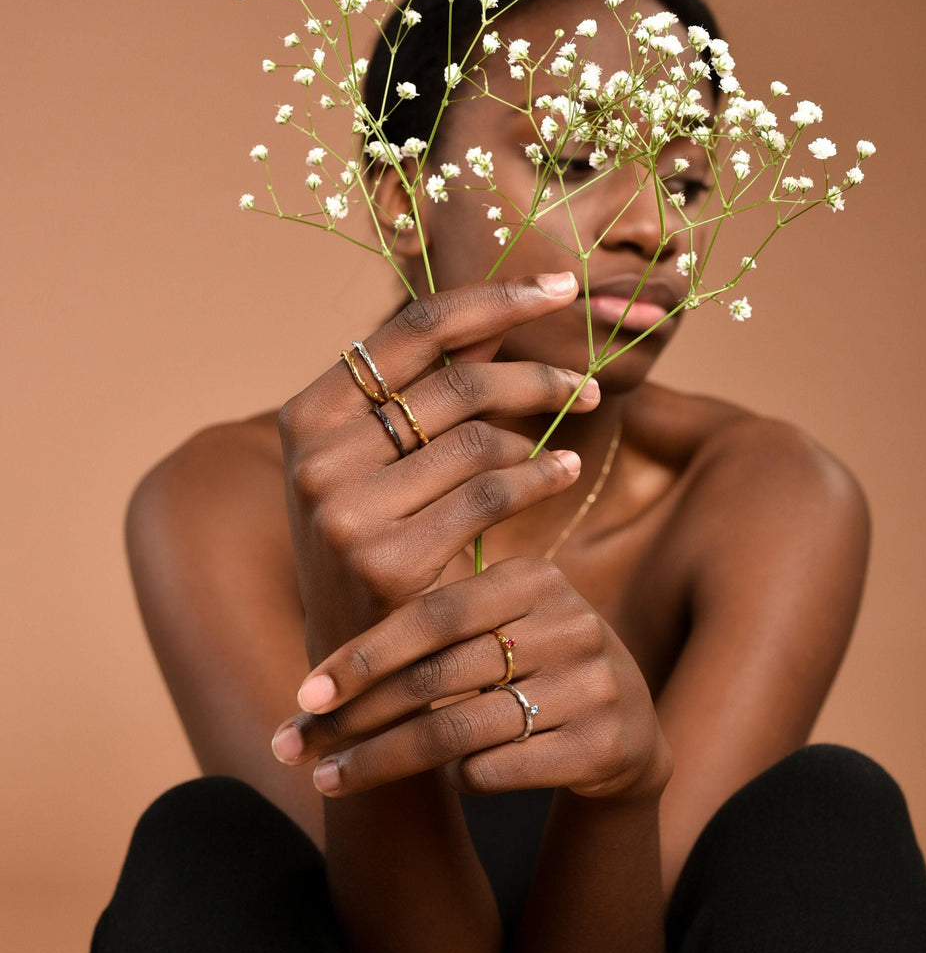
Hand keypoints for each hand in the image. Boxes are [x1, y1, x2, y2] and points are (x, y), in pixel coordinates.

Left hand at [271, 557, 674, 802]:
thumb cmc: (531, 670)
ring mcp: (593, 685)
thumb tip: (317, 670)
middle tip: (297, 747)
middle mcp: (571, 624)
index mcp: (537, 578)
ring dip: (383, 761)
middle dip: (358, 717)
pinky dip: (460, 778)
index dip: (365, 655)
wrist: (626, 731)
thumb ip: (428, 627)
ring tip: (331, 780)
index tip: (306, 694)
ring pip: (460, 731)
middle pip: (438, 677)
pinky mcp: (604, 744)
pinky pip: (498, 768)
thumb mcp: (498, 627)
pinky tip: (444, 783)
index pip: (433, 614)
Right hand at [276, 272, 598, 664]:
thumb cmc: (374, 547)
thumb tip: (495, 323)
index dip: (493, 298)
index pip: (413, 327)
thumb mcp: (378, 463)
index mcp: (308, 414)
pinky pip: (492, 493)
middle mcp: (317, 457)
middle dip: (537, 376)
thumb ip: (425, 392)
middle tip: (589, 384)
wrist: (353, 665)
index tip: (560, 287)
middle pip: (456, 382)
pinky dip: (541, 476)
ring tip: (571, 437)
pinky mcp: (388, 561)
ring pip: (479, 438)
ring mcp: (347, 511)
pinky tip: (565, 471)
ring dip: (541, 430)